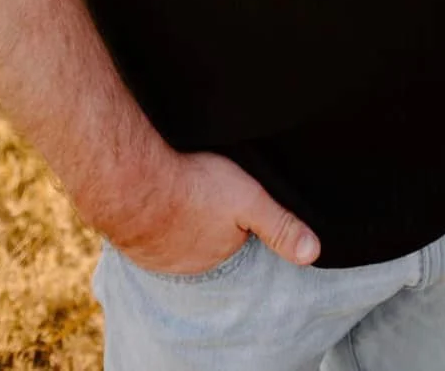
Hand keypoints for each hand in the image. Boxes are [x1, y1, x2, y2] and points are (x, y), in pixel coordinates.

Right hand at [102, 150, 319, 274]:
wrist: (133, 181)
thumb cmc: (194, 184)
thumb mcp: (249, 199)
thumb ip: (279, 225)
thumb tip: (313, 253)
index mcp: (217, 254)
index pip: (235, 237)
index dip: (237, 216)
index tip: (233, 195)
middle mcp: (187, 263)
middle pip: (205, 237)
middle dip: (208, 217)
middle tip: (207, 186)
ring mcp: (156, 254)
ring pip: (175, 235)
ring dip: (179, 216)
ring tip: (184, 188)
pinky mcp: (131, 239)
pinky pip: (147, 230)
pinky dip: (153, 215)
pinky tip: (157, 194)